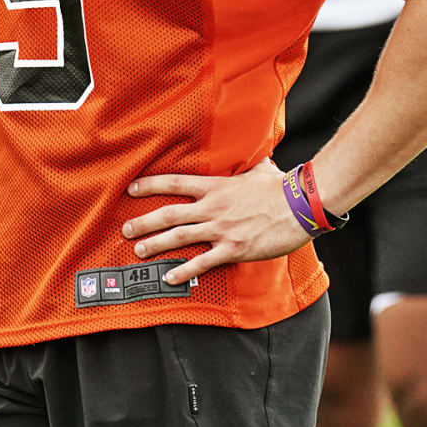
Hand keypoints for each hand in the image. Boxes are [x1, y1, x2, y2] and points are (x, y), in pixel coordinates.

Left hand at [122, 157, 309, 284]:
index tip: (131, 189)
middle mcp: (212, 207)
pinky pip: (204, 262)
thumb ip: (245, 162)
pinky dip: (185, 271)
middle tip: (125, 229)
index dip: (150, 185)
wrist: (301, 206)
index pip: (174, 183)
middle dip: (144, 221)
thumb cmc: (281, 186)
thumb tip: (250, 150)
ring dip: (156, 245)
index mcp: (215, 186)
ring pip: (180, 237)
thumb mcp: (258, 167)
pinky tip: (170, 277)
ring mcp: (222, 229)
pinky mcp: (234, 249)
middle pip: (169, 213)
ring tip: (138, 251)